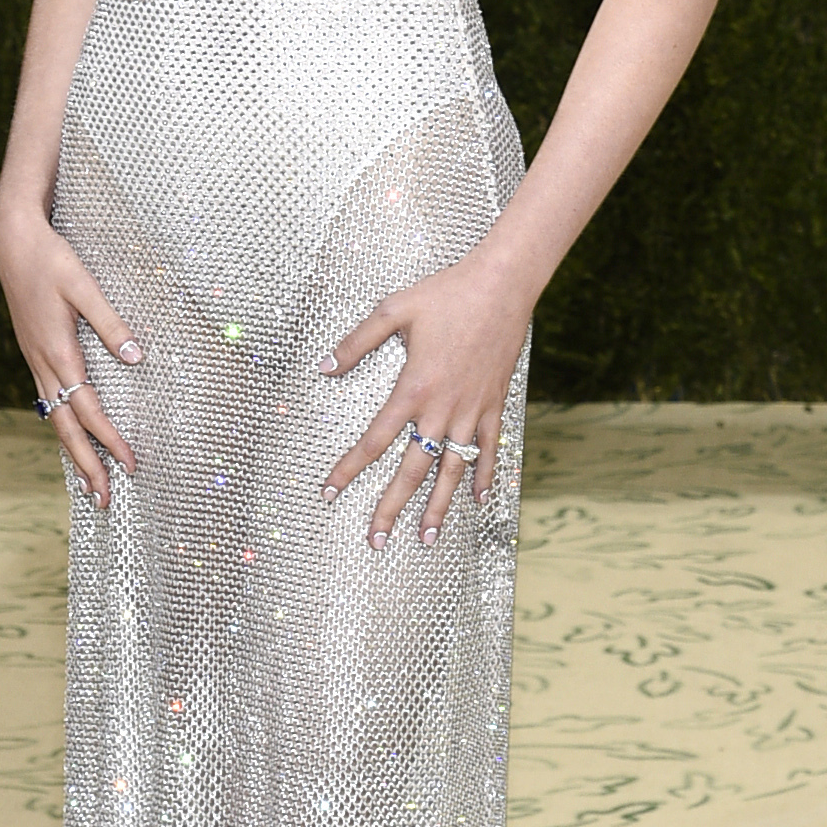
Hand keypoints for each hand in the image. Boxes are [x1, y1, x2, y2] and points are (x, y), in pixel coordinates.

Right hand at [0, 194, 139, 506]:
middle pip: (66, 428)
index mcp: (58, 352)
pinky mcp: (35, 355)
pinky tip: (70, 438)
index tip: (131, 464)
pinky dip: (62, 428)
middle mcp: (44, 364)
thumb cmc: (50, 259)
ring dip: (72, 454)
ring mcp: (36, 361)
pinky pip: (49, 403)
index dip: (110, 439)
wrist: (11, 242)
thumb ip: (111, 323)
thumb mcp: (84, 285)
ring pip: (55, 419)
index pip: (88, 409)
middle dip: (87, 465)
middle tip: (105, 499)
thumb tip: (138, 358)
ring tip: (88, 485)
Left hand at [320, 246, 532, 548]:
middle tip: (376, 541)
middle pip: (411, 470)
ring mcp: (471, 411)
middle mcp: (442, 409)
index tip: (328, 492)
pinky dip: (484, 476)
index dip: (349, 469)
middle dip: (391, 508)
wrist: (503, 285)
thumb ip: (356, 342)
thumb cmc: (446, 293)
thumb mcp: (393, 310)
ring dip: (438, 506)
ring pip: (451, 470)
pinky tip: (477, 500)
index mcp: (413, 388)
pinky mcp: (494, 405)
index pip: (374, 440)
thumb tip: (324, 368)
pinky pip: (488, 449)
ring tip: (425, 537)